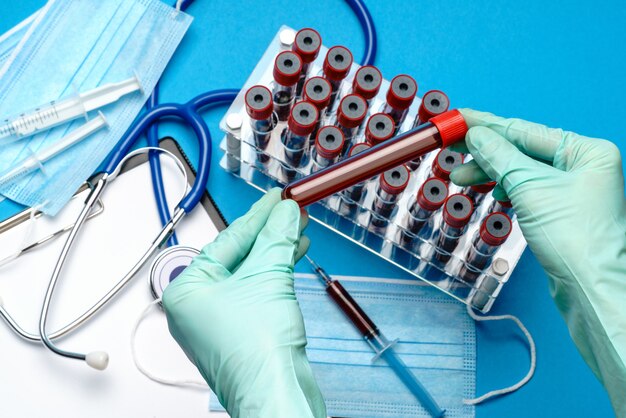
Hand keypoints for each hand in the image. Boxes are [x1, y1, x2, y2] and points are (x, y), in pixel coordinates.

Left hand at [162, 188, 325, 417]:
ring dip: (277, 250)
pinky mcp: (243, 331)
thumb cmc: (255, 351)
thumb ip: (276, 239)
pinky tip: (294, 255)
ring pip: (251, 273)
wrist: (276, 394)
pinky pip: (258, 291)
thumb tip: (285, 213)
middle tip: (290, 210)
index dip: (256, 216)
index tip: (276, 199)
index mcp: (187, 291)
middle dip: (269, 232)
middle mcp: (198, 306)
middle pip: (238, 256)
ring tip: (298, 229)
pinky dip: (277, 272)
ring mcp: (220, 321)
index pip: (226, 241)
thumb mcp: (268, 277)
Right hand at [450, 108, 625, 415]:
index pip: (525, 130)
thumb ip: (500, 156)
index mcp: (586, 150)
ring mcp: (572, 187)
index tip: (459, 120)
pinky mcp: (560, 209)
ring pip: (520, 169)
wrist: (589, 286)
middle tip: (451, 148)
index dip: (487, 125)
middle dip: (484, 151)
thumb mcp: (530, 188)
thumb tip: (476, 135)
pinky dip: (504, 187)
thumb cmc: (575, 237)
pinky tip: (490, 190)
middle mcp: (582, 165)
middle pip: (521, 149)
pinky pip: (525, 188)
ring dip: (490, 171)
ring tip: (460, 176)